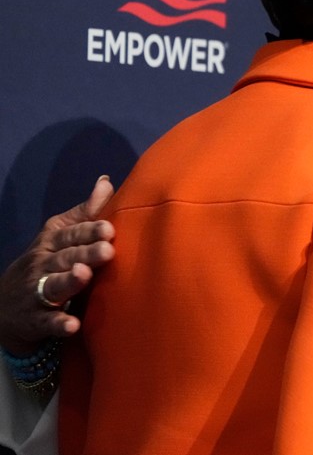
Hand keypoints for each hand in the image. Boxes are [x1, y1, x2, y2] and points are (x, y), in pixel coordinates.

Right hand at [0, 176, 116, 353]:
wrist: (7, 305)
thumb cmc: (46, 261)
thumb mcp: (60, 234)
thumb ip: (85, 212)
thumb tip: (106, 181)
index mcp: (51, 242)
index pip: (70, 234)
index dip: (88, 231)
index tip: (109, 228)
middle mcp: (42, 265)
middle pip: (65, 258)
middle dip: (85, 253)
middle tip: (107, 250)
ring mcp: (36, 292)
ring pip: (53, 285)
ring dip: (69, 281)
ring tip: (84, 276)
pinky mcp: (35, 320)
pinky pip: (47, 322)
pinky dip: (59, 323)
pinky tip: (72, 324)